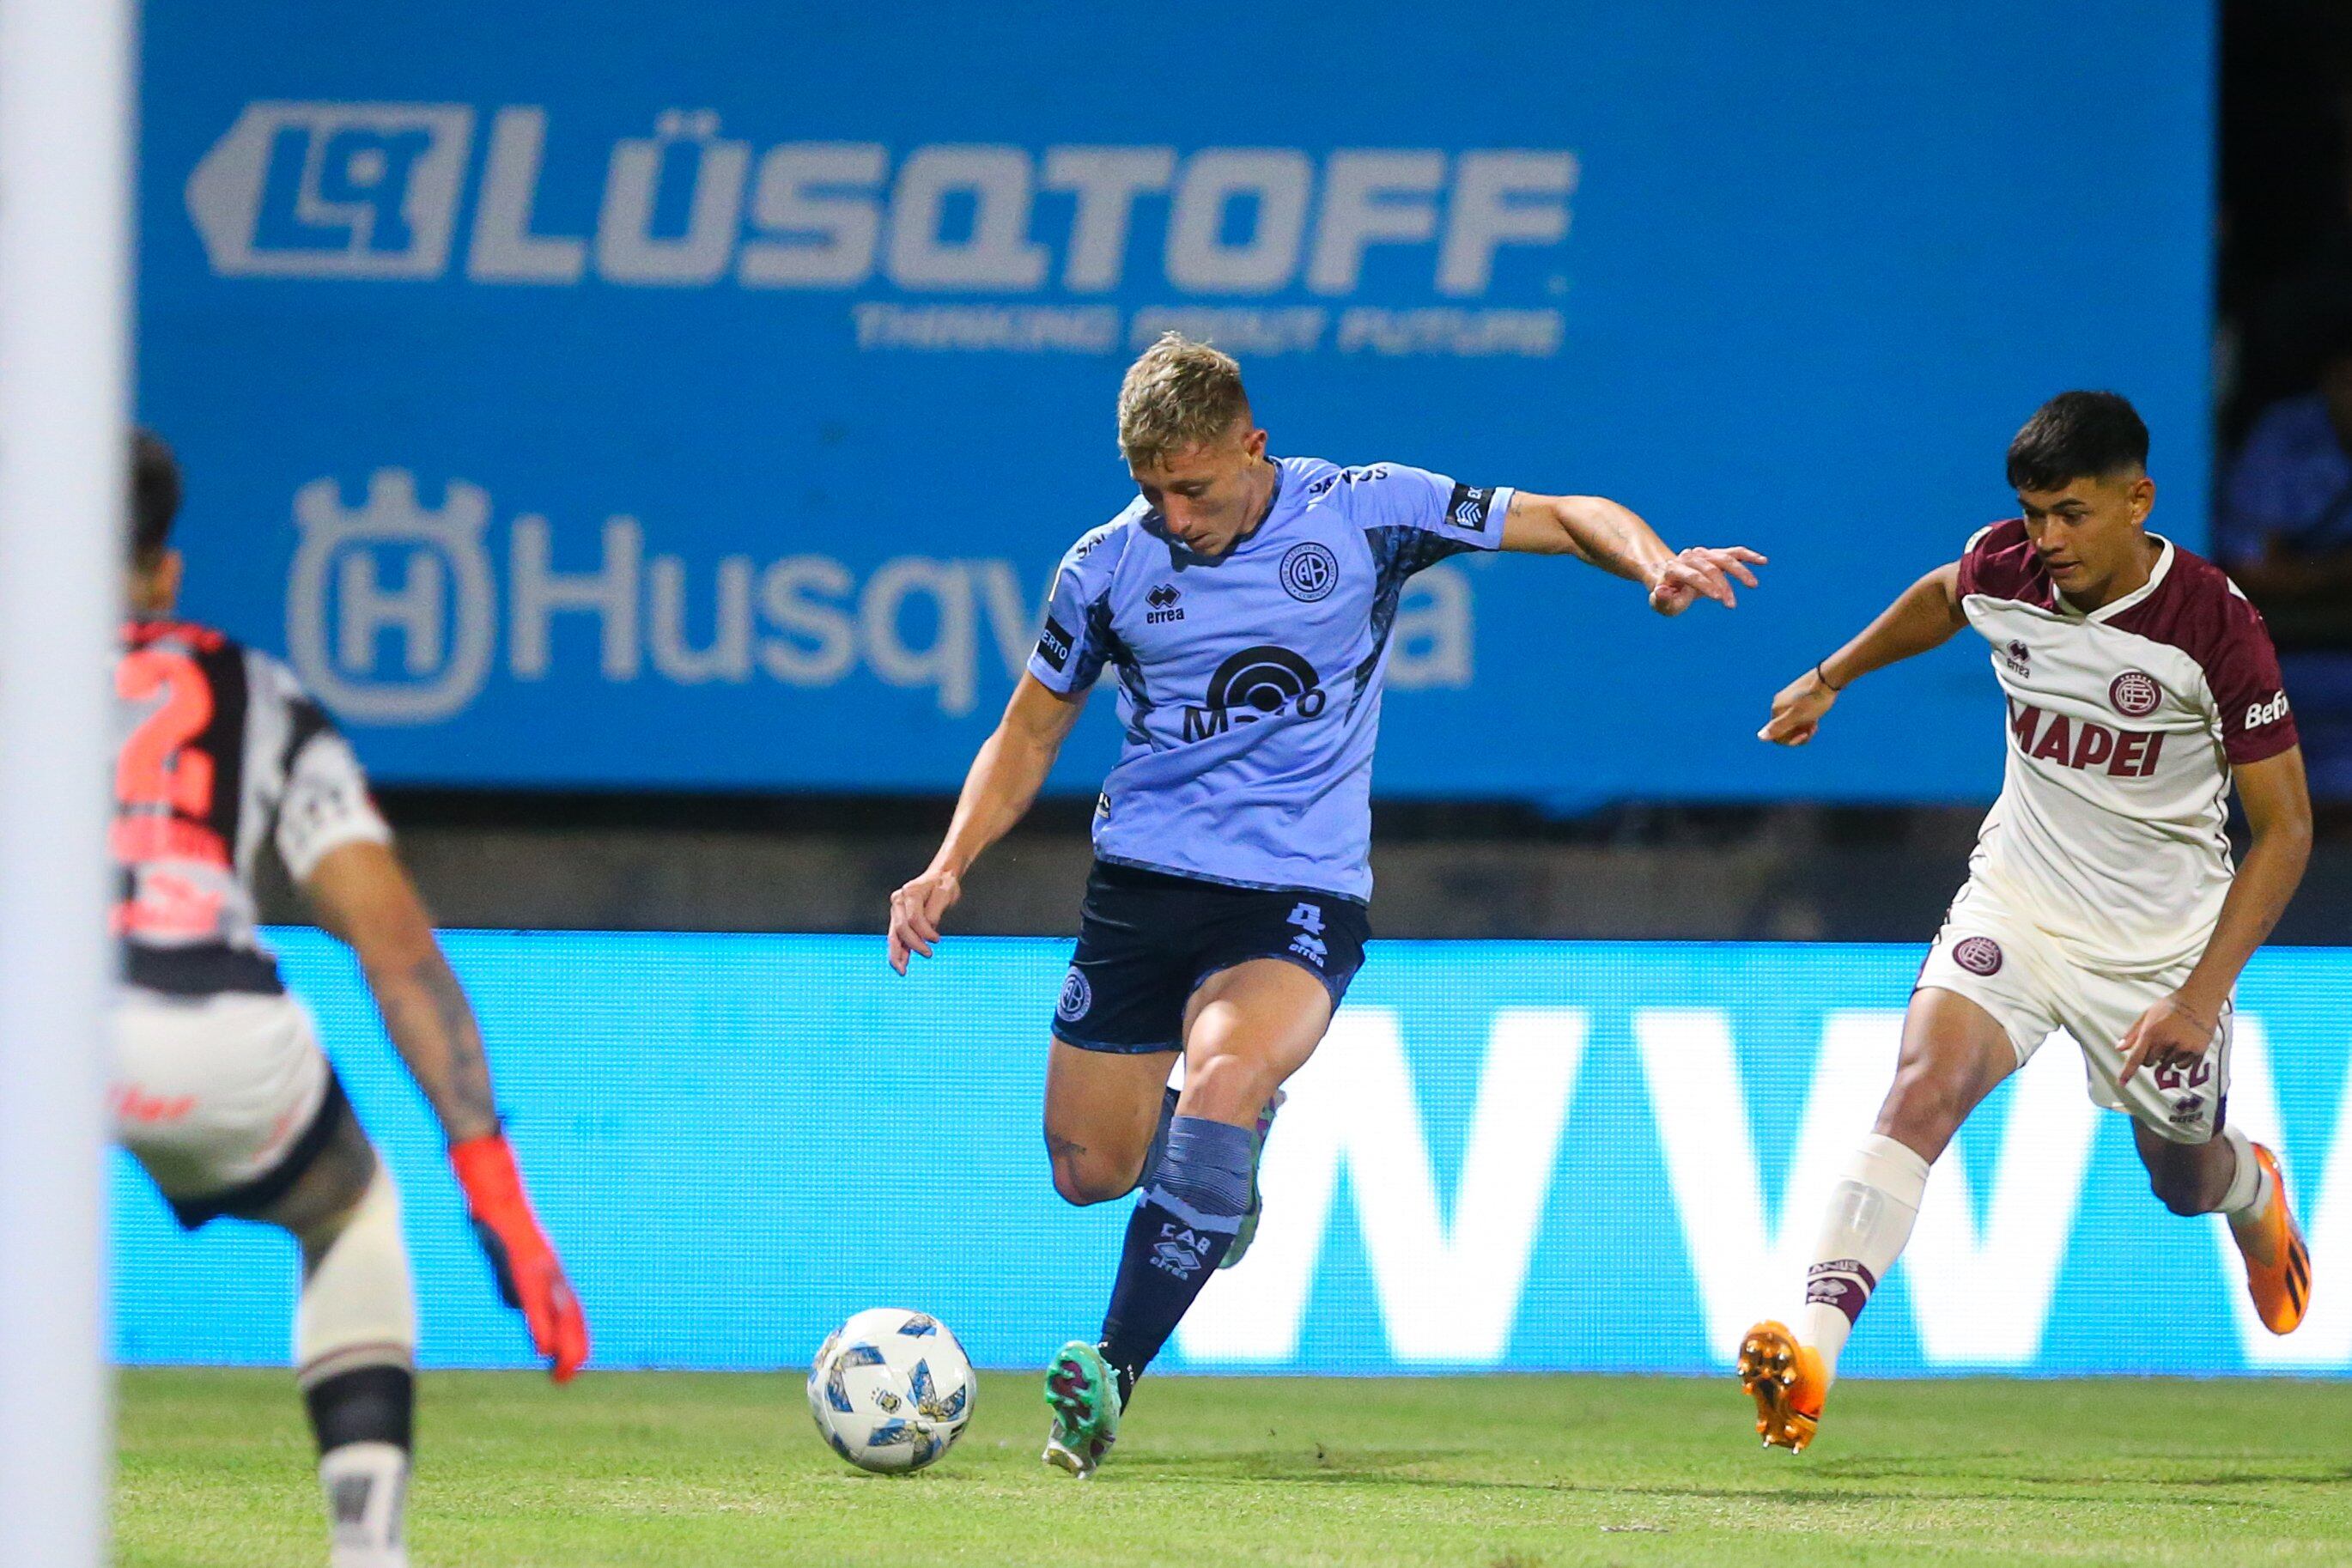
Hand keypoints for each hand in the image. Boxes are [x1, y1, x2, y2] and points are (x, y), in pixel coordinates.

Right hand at [449, 1133, 589, 1382]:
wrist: (492, 1177)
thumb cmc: (497, 1211)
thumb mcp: (507, 1251)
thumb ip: (515, 1278)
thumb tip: (517, 1305)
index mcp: (548, 1265)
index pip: (570, 1305)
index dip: (574, 1332)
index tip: (576, 1360)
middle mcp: (549, 1265)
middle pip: (570, 1311)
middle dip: (573, 1344)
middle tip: (568, 1377)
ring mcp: (537, 1261)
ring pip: (556, 1308)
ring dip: (560, 1341)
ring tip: (562, 1369)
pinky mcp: (521, 1257)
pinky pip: (533, 1297)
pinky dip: (540, 1322)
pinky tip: (543, 1343)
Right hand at [888, 867, 961, 973]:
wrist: (940, 877)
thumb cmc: (943, 884)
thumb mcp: (944, 894)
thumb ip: (934, 912)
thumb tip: (928, 931)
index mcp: (910, 893)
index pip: (913, 918)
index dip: (925, 931)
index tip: (937, 940)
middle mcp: (898, 901)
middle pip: (900, 928)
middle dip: (913, 944)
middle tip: (928, 954)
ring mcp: (896, 911)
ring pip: (893, 935)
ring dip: (897, 954)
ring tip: (902, 970)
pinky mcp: (898, 919)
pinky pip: (896, 937)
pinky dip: (898, 951)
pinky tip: (901, 963)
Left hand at [1648, 546, 1764, 616]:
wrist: (1669, 579)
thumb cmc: (1667, 596)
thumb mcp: (1661, 603)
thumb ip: (1662, 600)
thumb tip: (1662, 590)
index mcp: (1674, 569)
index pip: (1692, 575)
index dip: (1706, 585)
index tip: (1719, 598)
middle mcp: (1689, 558)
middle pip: (1710, 568)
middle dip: (1723, 586)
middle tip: (1731, 605)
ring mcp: (1703, 554)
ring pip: (1725, 558)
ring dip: (1740, 571)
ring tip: (1753, 585)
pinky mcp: (1715, 555)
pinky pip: (1734, 553)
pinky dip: (1748, 556)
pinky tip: (1763, 561)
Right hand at [1759, 668, 1837, 745]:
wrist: (1829, 679)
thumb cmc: (1814, 700)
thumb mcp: (1797, 716)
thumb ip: (1778, 726)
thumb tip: (1759, 737)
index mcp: (1776, 710)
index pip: (1777, 735)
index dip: (1791, 740)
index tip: (1805, 735)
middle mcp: (1779, 704)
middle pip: (1784, 729)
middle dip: (1798, 734)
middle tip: (1813, 730)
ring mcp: (1788, 700)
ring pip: (1792, 722)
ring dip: (1803, 728)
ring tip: (1815, 724)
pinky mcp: (1798, 697)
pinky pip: (1798, 714)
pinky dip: (1806, 719)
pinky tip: (1815, 718)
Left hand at [2117, 992, 2218, 1087]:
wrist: (2200, 999)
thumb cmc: (2171, 1006)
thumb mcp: (2148, 1014)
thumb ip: (2133, 1033)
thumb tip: (2119, 1049)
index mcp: (2152, 1031)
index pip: (2136, 1057)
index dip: (2127, 1071)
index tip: (2121, 1083)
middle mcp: (2166, 1041)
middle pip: (2150, 1062)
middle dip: (2150, 1056)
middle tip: (2159, 1042)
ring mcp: (2183, 1047)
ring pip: (2167, 1065)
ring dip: (2167, 1057)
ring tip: (2175, 1039)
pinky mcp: (2197, 1051)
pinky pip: (2182, 1066)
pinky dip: (2180, 1060)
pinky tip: (2184, 1045)